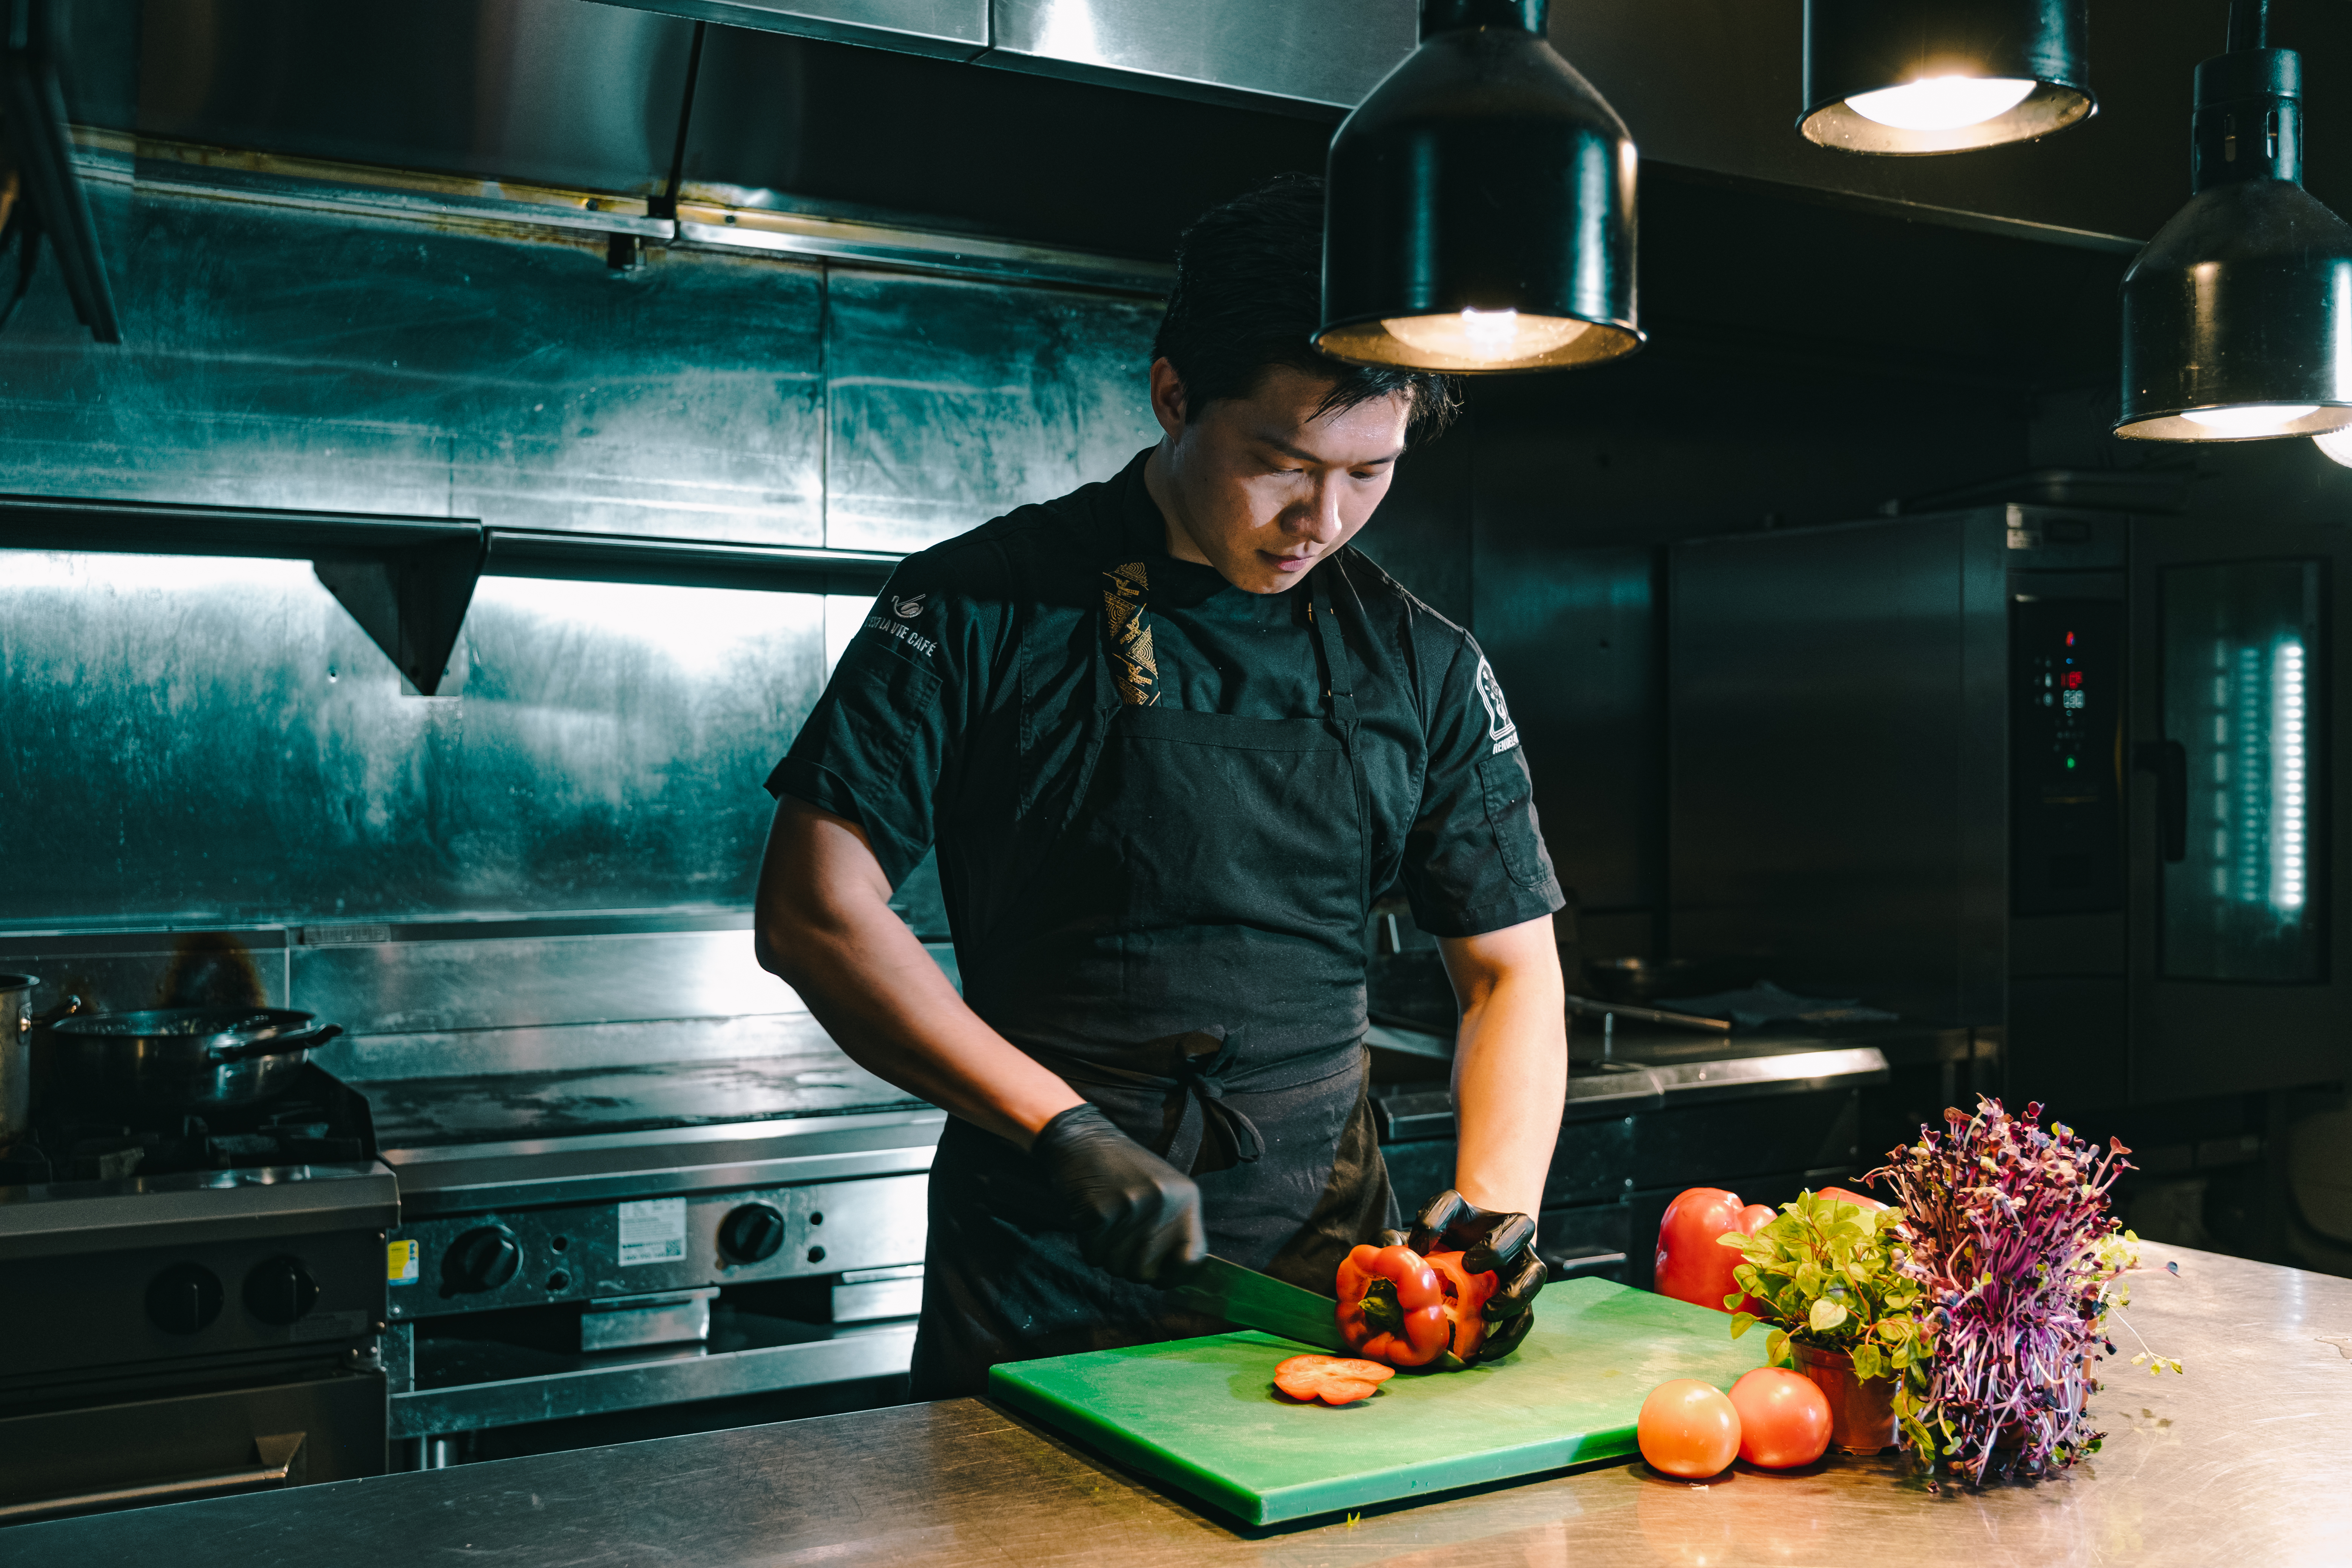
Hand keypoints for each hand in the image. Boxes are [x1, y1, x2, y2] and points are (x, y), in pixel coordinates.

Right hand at [1030, 1103, 1206, 1283]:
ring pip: (1117, 1267)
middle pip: (1147, 1272)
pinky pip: (1093, 1255)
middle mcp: (1163, 1203)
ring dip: (1107, 1254)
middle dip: (1130, 1265)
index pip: (1193, 1259)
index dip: (1174, 1276)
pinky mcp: (1099, 1212)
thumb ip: (1174, 1229)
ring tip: (1107, 1223)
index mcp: (1186, 1199)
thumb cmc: (1124, 1170)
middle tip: (1121, 1239)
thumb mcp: (1164, 1191)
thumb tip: (1174, 1279)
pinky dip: (1088, 1245)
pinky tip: (1091, 1220)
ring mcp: (1131, 1207)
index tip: (1160, 1275)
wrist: (1084, 1138)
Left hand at [1382, 1188, 1545, 1360]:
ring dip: (1514, 1293)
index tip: (1421, 1245)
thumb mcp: (1419, 1245)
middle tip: (1471, 1265)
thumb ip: (1402, 1239)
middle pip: (1520, 1227)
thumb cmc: (1442, 1252)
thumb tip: (1395, 1249)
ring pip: (1533, 1274)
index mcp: (1466, 1211)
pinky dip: (1508, 1336)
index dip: (1437, 1219)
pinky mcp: (1524, 1300)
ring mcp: (1522, 1266)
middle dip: (1497, 1247)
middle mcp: (1508, 1235)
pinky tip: (1484, 1350)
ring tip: (1488, 1312)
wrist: (1467, 1266)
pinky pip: (1526, 1318)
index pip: (1454, 1204)